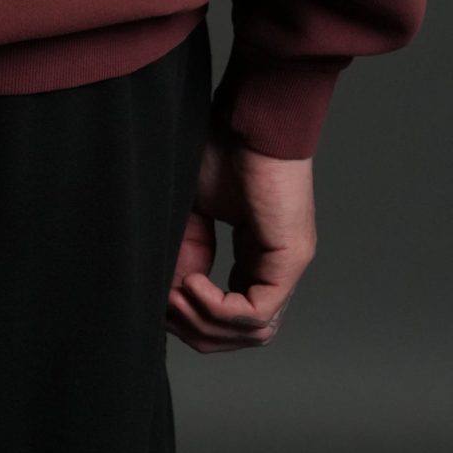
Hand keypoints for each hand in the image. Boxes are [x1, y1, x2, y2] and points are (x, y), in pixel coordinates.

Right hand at [167, 126, 316, 351]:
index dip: (194, 321)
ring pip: (251, 332)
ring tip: (176, 294)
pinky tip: (192, 283)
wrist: (248, 118)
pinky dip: (218, 307)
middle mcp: (276, 271)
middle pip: (241, 335)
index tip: (161, 300)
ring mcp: (287, 267)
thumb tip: (170, 300)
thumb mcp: (192, 214)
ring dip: (205, 323)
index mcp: (256, 261)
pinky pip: (256, 310)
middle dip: (196, 329)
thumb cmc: (222, 150)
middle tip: (164, 305)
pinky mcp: (290, 258)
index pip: (232, 319)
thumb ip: (185, 256)